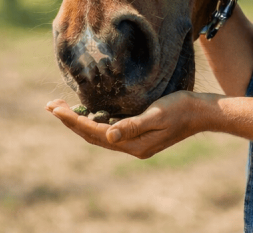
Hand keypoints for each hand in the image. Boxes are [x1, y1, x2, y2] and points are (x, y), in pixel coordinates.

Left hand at [46, 91, 210, 158]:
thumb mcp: (158, 115)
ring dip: (79, 121)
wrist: (202, 112)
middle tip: (50, 106)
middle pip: (92, 135)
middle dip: (70, 121)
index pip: (95, 132)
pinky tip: (88, 113)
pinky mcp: (139, 133)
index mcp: (134, 144)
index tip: (55, 109)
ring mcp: (135, 141)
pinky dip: (93, 121)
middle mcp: (131, 146)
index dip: (73, 121)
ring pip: (98, 133)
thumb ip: (133, 125)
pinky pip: (109, 129)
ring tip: (61, 108)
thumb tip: (108, 134)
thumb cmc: (182, 109)